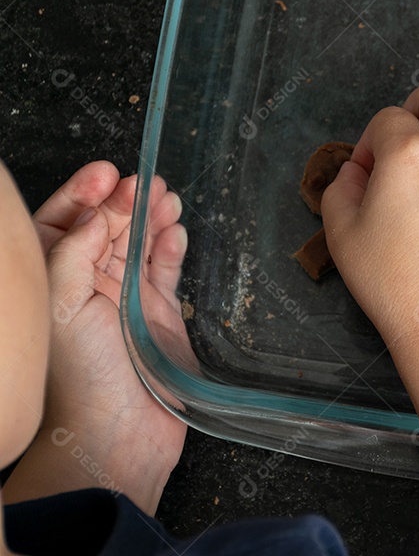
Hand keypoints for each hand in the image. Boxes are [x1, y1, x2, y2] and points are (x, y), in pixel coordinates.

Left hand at [4, 162, 187, 513]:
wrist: (119, 433)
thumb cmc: (83, 377)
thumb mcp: (64, 300)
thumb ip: (77, 247)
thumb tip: (102, 210)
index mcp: (54, 280)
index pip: (63, 222)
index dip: (84, 194)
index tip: (107, 174)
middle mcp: (87, 286)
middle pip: (106, 227)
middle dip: (124, 200)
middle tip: (145, 182)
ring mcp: (125, 299)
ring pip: (139, 243)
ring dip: (151, 217)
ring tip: (167, 196)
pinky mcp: (160, 314)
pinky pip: (166, 268)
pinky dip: (172, 246)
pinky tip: (176, 229)